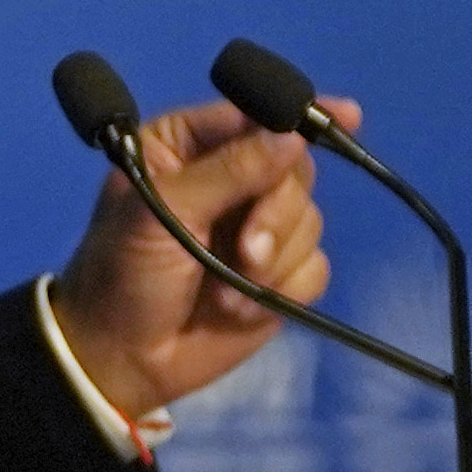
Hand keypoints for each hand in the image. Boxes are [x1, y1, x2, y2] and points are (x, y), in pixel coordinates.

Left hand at [57, 93, 334, 416]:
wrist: (125, 357)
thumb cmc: (124, 271)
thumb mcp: (164, 211)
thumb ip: (230, 171)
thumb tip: (293, 135)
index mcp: (186, 145)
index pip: (251, 115)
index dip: (298, 114)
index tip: (348, 116)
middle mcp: (228, 177)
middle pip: (294, 169)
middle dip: (276, 214)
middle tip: (245, 250)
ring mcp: (256, 227)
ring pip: (309, 220)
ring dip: (273, 259)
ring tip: (225, 288)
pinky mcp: (279, 276)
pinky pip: (315, 267)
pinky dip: (284, 289)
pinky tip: (239, 308)